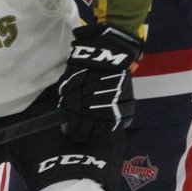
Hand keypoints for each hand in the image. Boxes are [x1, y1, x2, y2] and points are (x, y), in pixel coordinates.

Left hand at [58, 24, 142, 140]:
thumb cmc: (83, 68)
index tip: (68, 130)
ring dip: (96, 131)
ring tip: (93, 129)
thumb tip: (65, 120)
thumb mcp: (67, 83)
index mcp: (79, 105)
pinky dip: (114, 126)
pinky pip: (122, 123)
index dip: (70, 130)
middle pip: (87, 131)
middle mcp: (96, 109)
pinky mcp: (126, 104)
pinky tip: (107, 125)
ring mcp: (113, 108)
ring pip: (103, 130)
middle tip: (79, 135)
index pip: (73, 126)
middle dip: (81, 134)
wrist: (105, 55)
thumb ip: (65, 102)